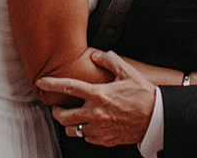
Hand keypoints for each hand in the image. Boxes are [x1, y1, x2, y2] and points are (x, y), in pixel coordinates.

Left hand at [36, 51, 155, 146]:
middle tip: (57, 108)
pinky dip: (84, 131)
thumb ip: (109, 60)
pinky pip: (86, 138)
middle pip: (63, 117)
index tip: (41, 83)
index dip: (51, 84)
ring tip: (73, 117)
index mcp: (98, 94)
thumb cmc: (142, 94)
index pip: (68, 88)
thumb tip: (95, 56)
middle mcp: (95, 113)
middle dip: (56, 112)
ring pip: (72, 130)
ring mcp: (99, 129)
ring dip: (69, 124)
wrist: (156, 118)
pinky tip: (90, 124)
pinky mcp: (104, 140)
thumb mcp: (127, 72)